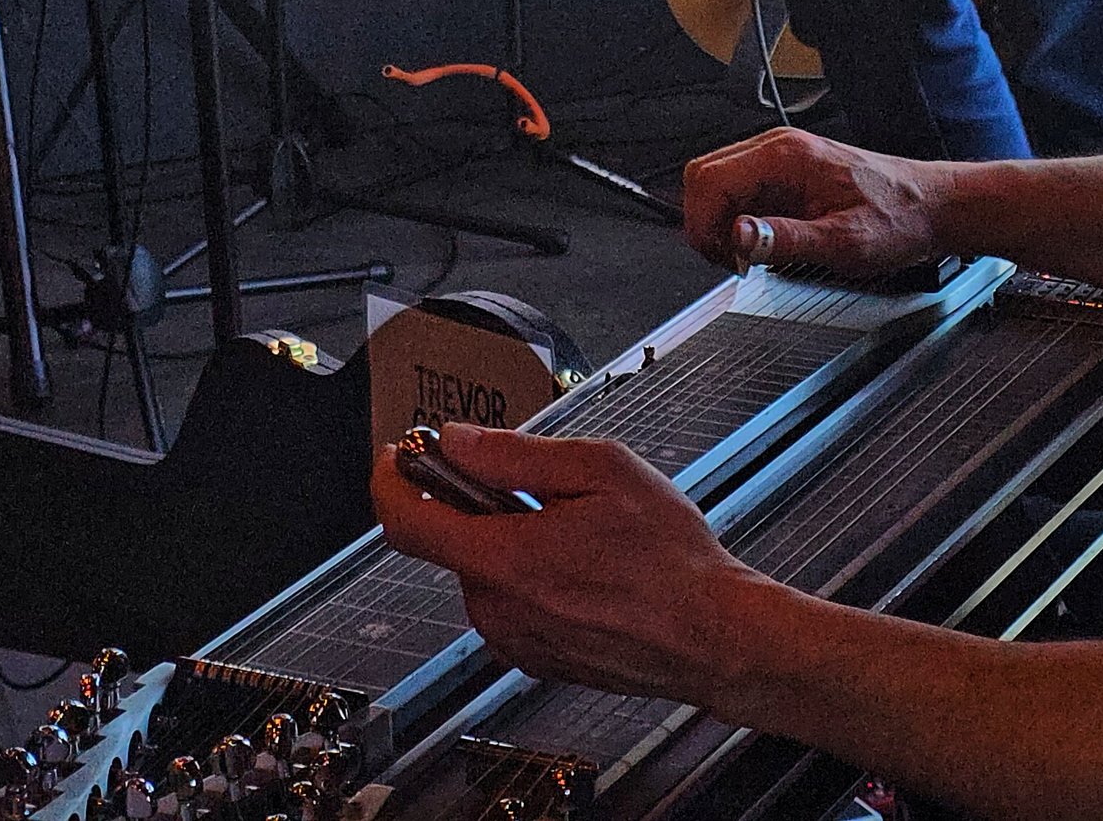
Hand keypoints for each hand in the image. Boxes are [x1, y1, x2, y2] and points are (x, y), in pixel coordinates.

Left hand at [372, 424, 756, 703]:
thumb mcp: (600, 470)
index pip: (407, 523)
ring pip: (484, 571)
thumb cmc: (668, 556)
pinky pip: (510, 602)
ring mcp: (516, 641)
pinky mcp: (535, 659)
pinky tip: (584, 564)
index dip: (390, 480)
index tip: (395, 454)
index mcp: (506, 559)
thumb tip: (457, 441)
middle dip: (479, 502)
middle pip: (453, 541)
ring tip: (579, 527)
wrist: (712, 635)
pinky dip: (529, 573)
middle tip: (538, 481)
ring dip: (510, 538)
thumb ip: (516, 454)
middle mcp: (499, 610)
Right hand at [683, 127, 946, 278]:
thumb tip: (737, 236)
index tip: (723, 259)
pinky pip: (740, 191)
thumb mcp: (843, 242)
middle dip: (705, 223)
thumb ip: (784, 239)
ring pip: (717, 183)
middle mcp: (778, 149)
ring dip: (719, 223)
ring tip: (748, 256)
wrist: (929, 206)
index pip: (709, 179)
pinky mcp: (786, 175)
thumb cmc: (897, 218)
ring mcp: (780, 160)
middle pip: (703, 175)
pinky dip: (736, 221)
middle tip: (731, 261)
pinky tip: (761, 244)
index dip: (704, 225)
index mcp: (786, 157)